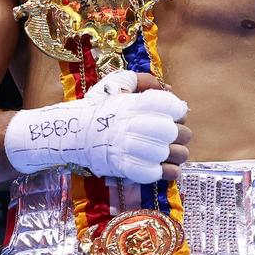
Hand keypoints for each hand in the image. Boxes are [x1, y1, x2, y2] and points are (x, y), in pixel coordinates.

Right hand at [5, 70, 189, 183]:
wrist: (72, 134)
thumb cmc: (97, 109)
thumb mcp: (115, 84)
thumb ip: (141, 80)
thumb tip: (166, 87)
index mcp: (133, 103)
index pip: (172, 106)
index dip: (179, 111)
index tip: (176, 114)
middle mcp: (133, 124)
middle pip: (175, 131)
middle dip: (181, 134)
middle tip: (176, 135)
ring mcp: (129, 148)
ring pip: (170, 154)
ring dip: (178, 154)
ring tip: (173, 153)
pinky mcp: (126, 168)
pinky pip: (158, 173)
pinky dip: (167, 172)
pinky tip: (165, 167)